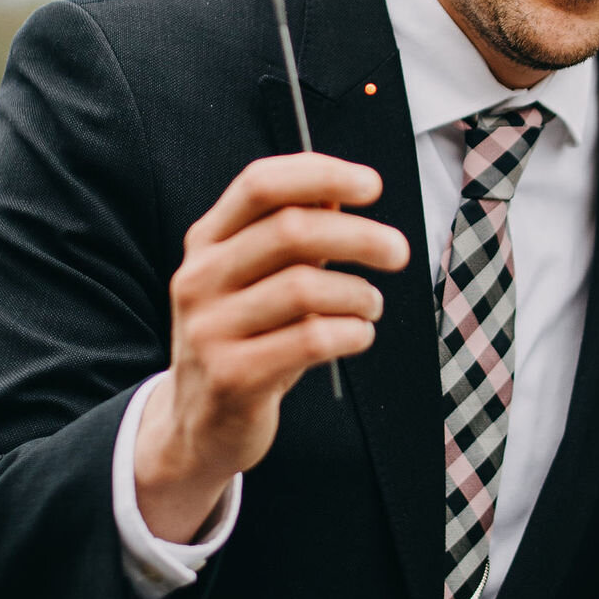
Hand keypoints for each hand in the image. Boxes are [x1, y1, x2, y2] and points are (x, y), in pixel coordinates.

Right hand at [135, 155, 409, 541]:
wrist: (199, 424)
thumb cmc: (247, 339)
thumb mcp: (256, 281)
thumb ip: (294, 238)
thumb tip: (339, 190)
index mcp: (207, 243)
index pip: (261, 184)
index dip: (320, 174)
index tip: (371, 185)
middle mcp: (200, 279)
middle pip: (292, 230)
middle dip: (360, 236)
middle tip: (398, 252)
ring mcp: (210, 329)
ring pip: (306, 288)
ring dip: (359, 294)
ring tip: (370, 306)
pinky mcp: (232, 376)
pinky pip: (311, 339)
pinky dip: (352, 333)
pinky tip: (358, 336)